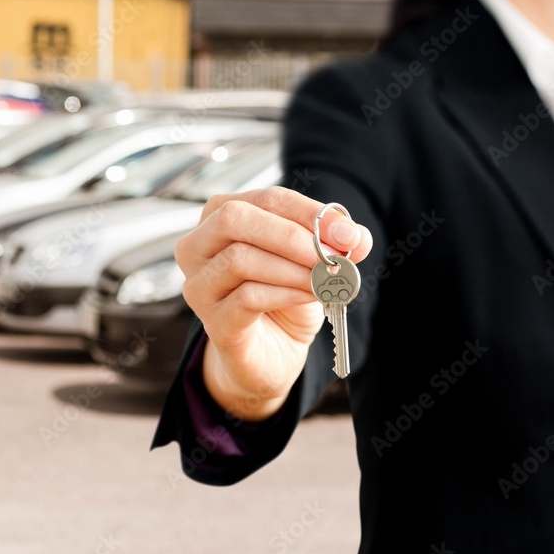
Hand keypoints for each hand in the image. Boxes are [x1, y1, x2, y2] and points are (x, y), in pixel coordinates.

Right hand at [175, 187, 372, 420]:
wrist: (272, 354)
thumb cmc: (283, 300)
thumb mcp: (312, 264)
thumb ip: (333, 244)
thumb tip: (355, 236)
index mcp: (220, 218)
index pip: (264, 199)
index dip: (308, 212)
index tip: (347, 233)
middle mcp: (198, 247)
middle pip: (234, 218)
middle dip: (290, 234)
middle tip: (330, 253)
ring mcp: (200, 285)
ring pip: (238, 259)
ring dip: (292, 268)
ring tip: (325, 279)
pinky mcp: (213, 322)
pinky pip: (246, 298)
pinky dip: (287, 293)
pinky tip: (310, 295)